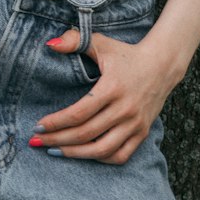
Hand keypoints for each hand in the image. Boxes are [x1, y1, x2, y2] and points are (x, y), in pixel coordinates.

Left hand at [33, 29, 180, 163]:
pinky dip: (101, 159)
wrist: (162, 65)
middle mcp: (124, 109)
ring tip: (55, 152)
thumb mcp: (101, 43)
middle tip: (38, 141)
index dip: (56, 122)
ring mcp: (135, 124)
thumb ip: (75, 40)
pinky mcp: (142, 133)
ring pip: (102, 149)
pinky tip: (84, 154)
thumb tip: (50, 44)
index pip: (78, 113)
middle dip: (58, 140)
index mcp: (112, 88)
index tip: (39, 125)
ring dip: (76, 154)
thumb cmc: (126, 54)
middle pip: (86, 133)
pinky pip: (120, 155)